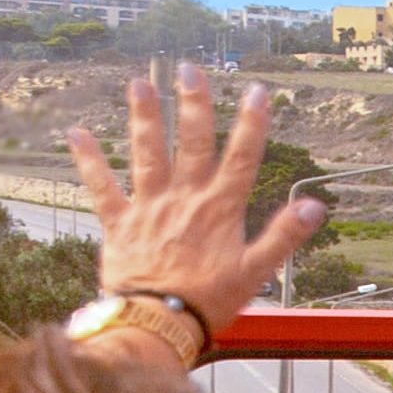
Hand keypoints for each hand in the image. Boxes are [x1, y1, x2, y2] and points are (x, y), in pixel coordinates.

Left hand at [64, 64, 327, 334]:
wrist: (156, 323)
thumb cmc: (209, 301)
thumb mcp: (256, 272)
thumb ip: (284, 236)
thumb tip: (315, 207)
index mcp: (219, 209)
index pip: (240, 157)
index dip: (251, 124)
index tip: (257, 92)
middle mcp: (183, 199)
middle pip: (191, 143)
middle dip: (193, 104)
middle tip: (189, 69)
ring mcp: (148, 207)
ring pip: (147, 154)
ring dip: (144, 117)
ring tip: (141, 84)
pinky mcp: (119, 223)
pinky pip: (101, 186)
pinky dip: (88, 160)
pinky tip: (76, 133)